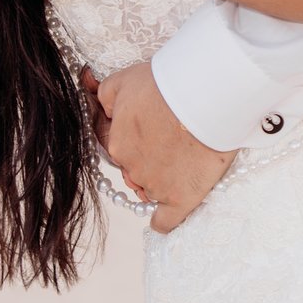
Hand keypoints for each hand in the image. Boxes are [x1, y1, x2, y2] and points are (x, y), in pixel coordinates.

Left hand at [90, 61, 235, 233]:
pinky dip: (164, 219)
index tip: (150, 125)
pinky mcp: (181, 199)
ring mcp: (155, 187)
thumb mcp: (124, 80)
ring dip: (161, 178)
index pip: (116, 145)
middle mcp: (131, 169)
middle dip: (147, 156)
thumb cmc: (167, 84)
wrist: (207, 95)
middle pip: (134, 168)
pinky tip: (167, 212)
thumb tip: (95, 101)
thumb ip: (103, 96)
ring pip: (150, 189)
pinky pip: (164, 221)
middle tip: (172, 137)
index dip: (132, 134)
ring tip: (184, 158)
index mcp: (116, 143)